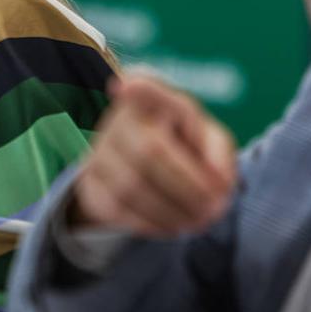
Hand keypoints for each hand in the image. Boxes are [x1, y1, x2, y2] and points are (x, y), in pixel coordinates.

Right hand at [71, 73, 236, 235]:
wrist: (142, 169)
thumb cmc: (184, 147)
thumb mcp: (210, 142)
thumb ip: (219, 155)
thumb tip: (215, 182)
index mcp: (155, 100)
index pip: (146, 89)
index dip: (137, 88)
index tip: (126, 86)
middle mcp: (121, 119)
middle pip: (149, 151)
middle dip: (187, 186)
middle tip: (215, 208)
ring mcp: (100, 150)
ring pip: (132, 186)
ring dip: (172, 211)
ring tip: (199, 221)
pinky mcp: (91, 183)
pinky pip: (118, 208)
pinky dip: (152, 223)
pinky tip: (173, 225)